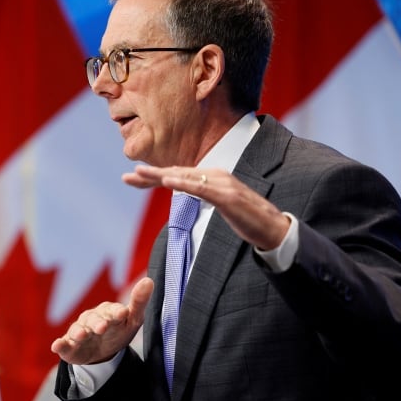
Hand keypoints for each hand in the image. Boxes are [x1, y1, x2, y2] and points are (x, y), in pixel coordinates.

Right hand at [51, 277, 153, 364]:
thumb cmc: (119, 330)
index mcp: (108, 312)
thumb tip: (149, 280)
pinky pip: (64, 344)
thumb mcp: (133, 319)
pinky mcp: (70, 347)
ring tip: (82, 335)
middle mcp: (91, 320)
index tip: (122, 313)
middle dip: (97, 323)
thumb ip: (139, 302)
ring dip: (79, 332)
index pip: (112, 310)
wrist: (104, 353)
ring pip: (77, 330)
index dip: (116, 312)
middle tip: (103, 327)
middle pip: (93, 319)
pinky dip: (60, 344)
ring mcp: (80, 332)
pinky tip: (57, 345)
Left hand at [123, 165, 289, 250]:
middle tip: (127, 176)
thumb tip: (189, 191)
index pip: (178, 175)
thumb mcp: (221, 205)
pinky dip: (183, 183)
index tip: (133, 179)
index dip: (154, 177)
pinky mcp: (227, 196)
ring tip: (140, 173)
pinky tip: (168, 181)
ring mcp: (222, 184)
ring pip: (185, 177)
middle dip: (150, 175)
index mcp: (212, 178)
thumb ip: (205, 196)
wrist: (273, 228)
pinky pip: (201, 188)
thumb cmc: (248, 218)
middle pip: (177, 173)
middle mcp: (215, 176)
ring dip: (160, 175)